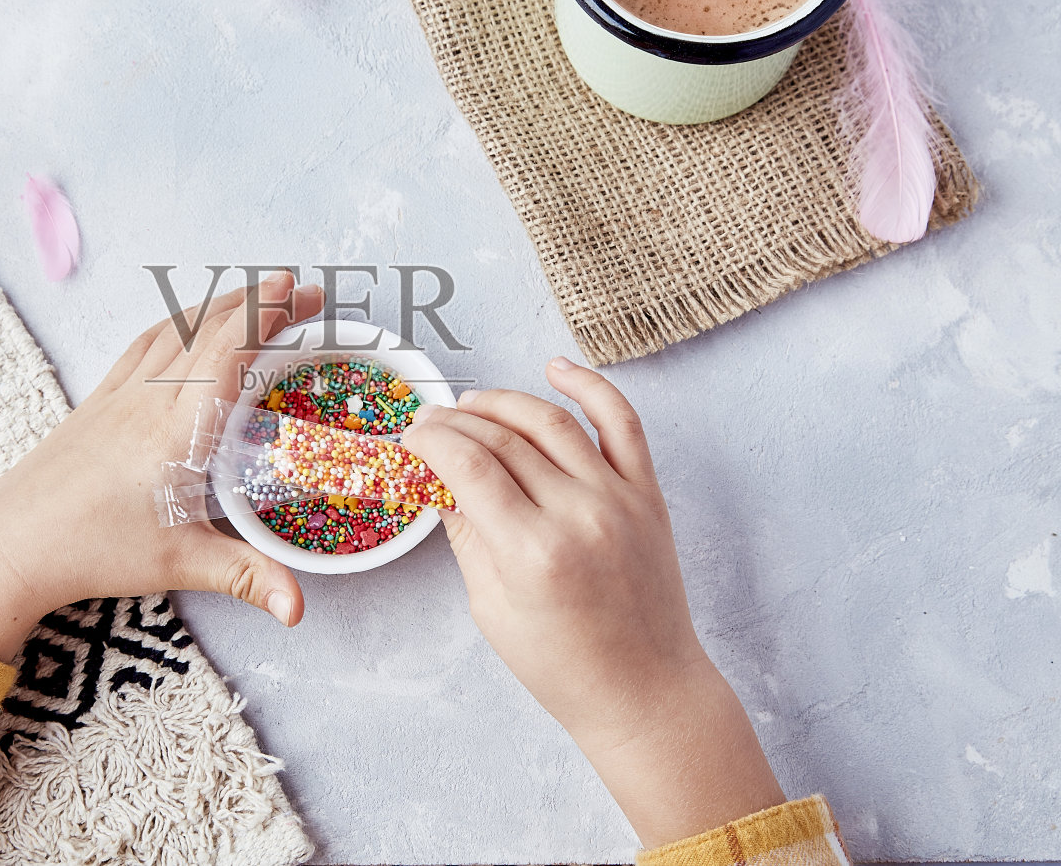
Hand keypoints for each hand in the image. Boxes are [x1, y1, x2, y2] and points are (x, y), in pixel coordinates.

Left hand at [0, 271, 321, 661]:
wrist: (10, 543)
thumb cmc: (91, 551)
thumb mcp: (178, 564)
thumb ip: (245, 577)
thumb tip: (297, 609)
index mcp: (176, 430)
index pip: (228, 351)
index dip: (266, 315)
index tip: (300, 292)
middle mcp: (149, 399)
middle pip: (208, 327)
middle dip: (259, 301)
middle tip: (303, 292)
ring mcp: (119, 394)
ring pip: (175, 328)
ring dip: (220, 304)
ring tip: (258, 295)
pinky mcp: (97, 401)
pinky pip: (144, 344)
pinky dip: (177, 321)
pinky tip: (188, 320)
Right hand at [402, 358, 783, 846]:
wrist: (645, 691)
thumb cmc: (562, 664)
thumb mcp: (490, 606)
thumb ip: (466, 534)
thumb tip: (439, 480)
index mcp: (531, 552)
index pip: (468, 466)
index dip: (432, 441)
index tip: (413, 436)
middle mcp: (577, 516)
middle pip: (503, 440)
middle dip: (457, 422)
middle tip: (432, 421)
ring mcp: (618, 500)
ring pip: (552, 420)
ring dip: (504, 402)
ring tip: (473, 403)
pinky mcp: (647, 494)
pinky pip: (621, 422)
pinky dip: (590, 386)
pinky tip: (556, 368)